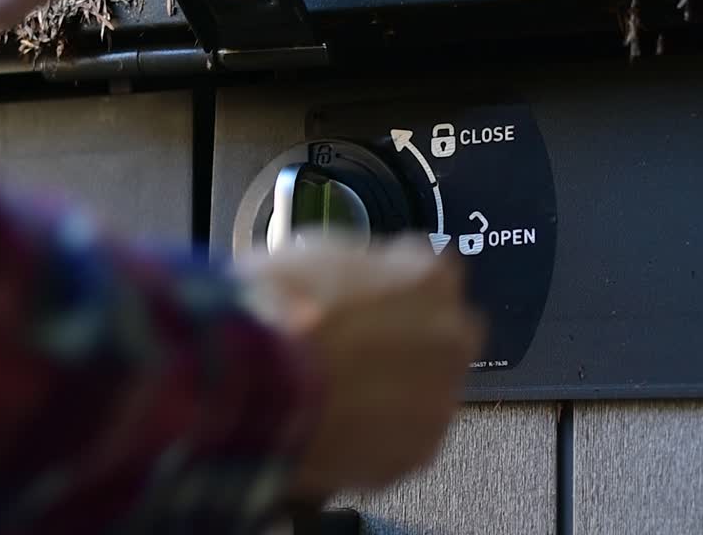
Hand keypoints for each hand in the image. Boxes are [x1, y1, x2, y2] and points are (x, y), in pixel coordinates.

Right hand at [238, 237, 484, 498]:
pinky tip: (337, 422)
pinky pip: (405, 437)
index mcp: (428, 278)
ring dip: (394, 390)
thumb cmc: (275, 311)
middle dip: (408, 340)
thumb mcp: (315, 252)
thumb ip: (361, 266)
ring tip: (338, 392)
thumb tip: (358, 277)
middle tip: (355, 348)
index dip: (393, 287)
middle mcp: (450, 336)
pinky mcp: (418, 451)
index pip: (431, 274)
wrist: (251, 383)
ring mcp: (438, 398)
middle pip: (441, 334)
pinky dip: (378, 433)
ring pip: (426, 390)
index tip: (367, 298)